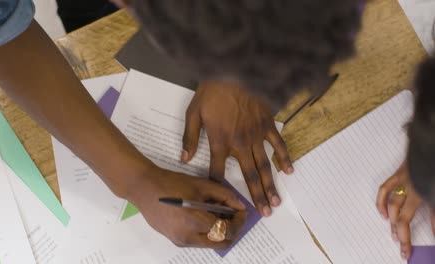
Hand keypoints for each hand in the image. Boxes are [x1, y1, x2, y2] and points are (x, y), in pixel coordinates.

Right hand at [132, 166, 247, 248]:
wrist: (144, 188)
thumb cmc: (172, 183)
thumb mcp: (202, 185)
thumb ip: (225, 196)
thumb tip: (239, 206)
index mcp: (195, 222)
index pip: (227, 231)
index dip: (239, 222)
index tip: (243, 212)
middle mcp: (188, 237)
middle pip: (221, 242)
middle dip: (233, 230)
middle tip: (235, 216)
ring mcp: (181, 241)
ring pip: (210, 243)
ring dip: (220, 232)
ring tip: (221, 215)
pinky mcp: (175, 240)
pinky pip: (199, 241)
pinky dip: (208, 232)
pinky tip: (207, 217)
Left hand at [181, 80, 292, 216]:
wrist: (232, 69)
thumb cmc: (212, 90)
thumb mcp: (194, 112)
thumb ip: (190, 137)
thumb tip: (185, 158)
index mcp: (220, 141)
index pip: (217, 170)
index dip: (219, 186)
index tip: (224, 201)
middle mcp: (239, 143)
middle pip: (248, 175)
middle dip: (256, 195)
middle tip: (265, 213)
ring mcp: (256, 135)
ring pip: (265, 165)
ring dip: (271, 184)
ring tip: (276, 202)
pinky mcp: (267, 125)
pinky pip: (278, 144)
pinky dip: (284, 158)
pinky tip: (289, 171)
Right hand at [376, 161, 434, 258]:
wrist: (431, 143)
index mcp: (426, 192)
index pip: (425, 219)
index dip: (422, 235)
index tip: (415, 248)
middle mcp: (413, 188)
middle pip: (404, 217)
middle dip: (403, 235)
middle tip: (403, 249)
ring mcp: (404, 180)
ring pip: (393, 205)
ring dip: (392, 222)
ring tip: (394, 235)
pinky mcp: (398, 173)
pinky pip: (385, 189)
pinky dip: (381, 202)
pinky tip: (383, 213)